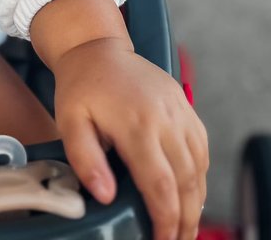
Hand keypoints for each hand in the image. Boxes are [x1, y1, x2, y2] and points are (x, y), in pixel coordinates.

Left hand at [51, 36, 207, 239]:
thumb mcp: (69, 121)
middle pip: (187, 182)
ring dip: (196, 201)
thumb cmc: (82, 86)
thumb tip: (106, 195)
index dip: (166, 220)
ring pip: (200, 167)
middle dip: (185, 220)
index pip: (161, 185)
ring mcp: (179, 110)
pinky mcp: (185, 105)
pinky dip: (200, 175)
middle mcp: (165, 117)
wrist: (97, 47)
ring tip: (186, 226)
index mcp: (136, 123)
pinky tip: (190, 193)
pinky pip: (201, 147)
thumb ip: (85, 160)